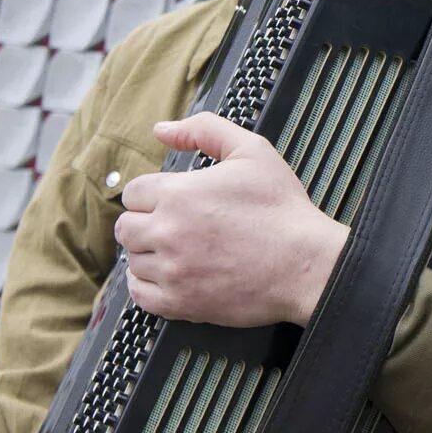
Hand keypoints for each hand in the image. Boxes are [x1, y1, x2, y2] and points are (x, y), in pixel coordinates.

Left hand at [114, 111, 348, 326]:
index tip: (175, 201)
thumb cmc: (281, 208)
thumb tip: (162, 129)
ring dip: (150, 253)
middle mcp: (168, 232)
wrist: (305, 263)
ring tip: (181, 250)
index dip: (154, 193)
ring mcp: (172, 271)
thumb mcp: (252, 151)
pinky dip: (148, 284)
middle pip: (126, 227)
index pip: (133, 192)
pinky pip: (140, 295)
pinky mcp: (181, 303)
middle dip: (147, 222)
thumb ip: (204, 129)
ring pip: (133, 260)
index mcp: (178, 193)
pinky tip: (170, 274)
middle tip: (177, 225)